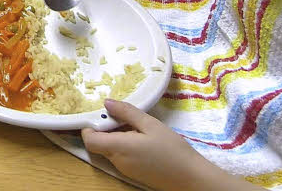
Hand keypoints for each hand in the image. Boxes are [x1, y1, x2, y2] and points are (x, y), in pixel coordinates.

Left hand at [82, 101, 244, 190]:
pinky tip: (140, 137)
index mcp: (118, 148)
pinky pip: (120, 156)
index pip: (89, 139)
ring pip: (109, 149)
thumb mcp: (151, 125)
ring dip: (115, 136)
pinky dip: (124, 145)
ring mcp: (125, 169)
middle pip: (98, 143)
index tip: (100, 114)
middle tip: (119, 115)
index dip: (88, 126)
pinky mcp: (133, 173)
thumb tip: (107, 102)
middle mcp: (117, 161)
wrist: (192, 178)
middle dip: (104, 128)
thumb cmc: (173, 150)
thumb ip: (127, 112)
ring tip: (134, 125)